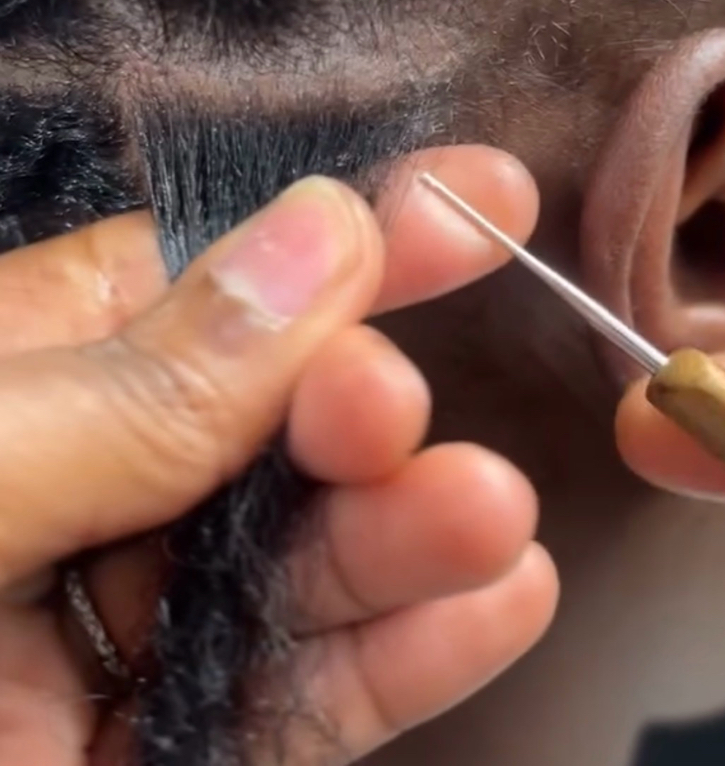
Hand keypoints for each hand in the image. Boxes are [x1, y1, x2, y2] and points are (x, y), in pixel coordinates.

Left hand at [0, 145, 557, 765]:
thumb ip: (129, 383)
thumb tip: (316, 241)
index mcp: (27, 373)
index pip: (216, 278)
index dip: (348, 234)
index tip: (473, 197)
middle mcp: (97, 484)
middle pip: (276, 423)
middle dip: (355, 407)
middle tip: (396, 416)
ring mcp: (135, 621)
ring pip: (306, 560)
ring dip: (407, 535)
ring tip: (489, 519)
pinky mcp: (167, 747)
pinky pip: (303, 695)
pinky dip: (405, 658)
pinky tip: (494, 604)